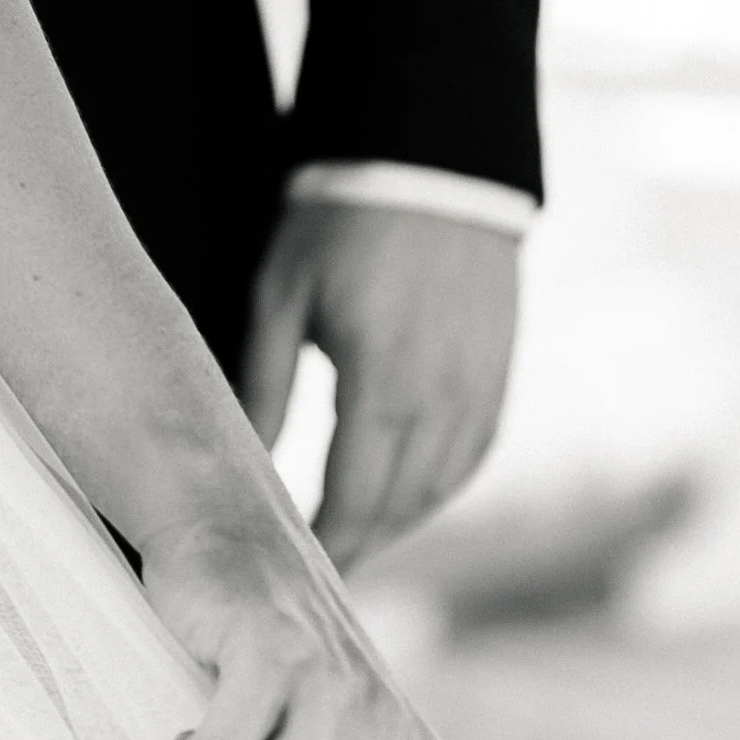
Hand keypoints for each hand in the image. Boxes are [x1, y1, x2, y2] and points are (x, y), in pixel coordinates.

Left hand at [242, 202, 517, 571]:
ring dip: (392, 526)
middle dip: (354, 547)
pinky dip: (433, 491)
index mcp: (381, 380)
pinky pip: (469, 459)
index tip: (290, 571)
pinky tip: (400, 497)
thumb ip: (263, 384)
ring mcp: (479, 390)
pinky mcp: (499, 376)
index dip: (324, 545)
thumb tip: (240, 461)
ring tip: (347, 542)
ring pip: (437, 492)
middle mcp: (440, 398)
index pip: (352, 497)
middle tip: (311, 576)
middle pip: (397, 508)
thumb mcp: (282, 294)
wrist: (430, 163)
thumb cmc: (340, 221)